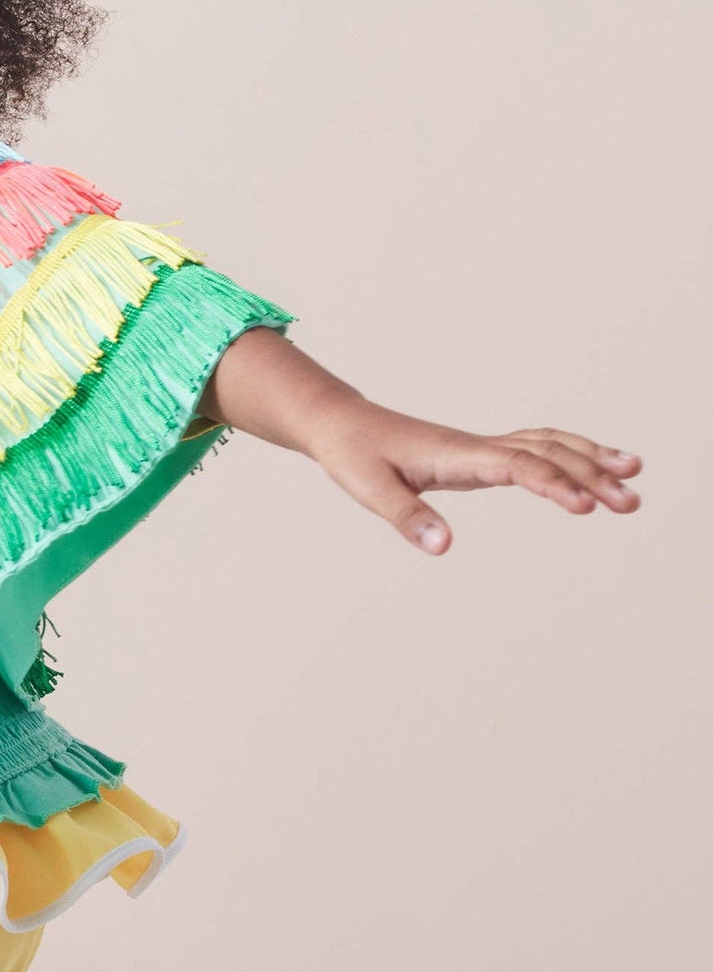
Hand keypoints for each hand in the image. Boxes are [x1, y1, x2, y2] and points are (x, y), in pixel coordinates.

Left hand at [306, 404, 642, 555]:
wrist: (338, 423)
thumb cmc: (352, 453)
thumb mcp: (370, 488)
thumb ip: (407, 515)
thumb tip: (444, 547)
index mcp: (455, 454)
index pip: (517, 465)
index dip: (554, 484)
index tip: (588, 506)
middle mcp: (474, 446)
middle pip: (545, 452)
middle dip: (590, 475)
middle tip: (633, 500)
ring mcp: (477, 448)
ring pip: (545, 444)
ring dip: (588, 458)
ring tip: (633, 473)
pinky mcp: (474, 454)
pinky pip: (531, 449)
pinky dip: (566, 455)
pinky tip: (587, 470)